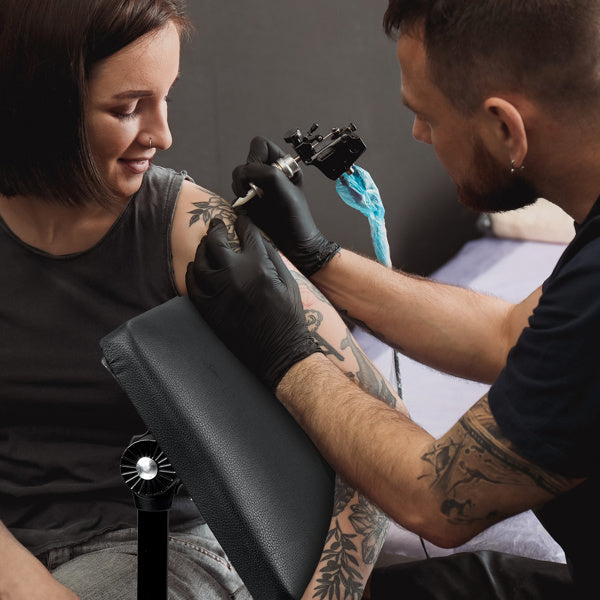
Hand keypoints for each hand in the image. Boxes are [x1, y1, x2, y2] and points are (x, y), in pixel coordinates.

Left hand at [186, 215, 321, 389]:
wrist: (279, 351)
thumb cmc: (288, 317)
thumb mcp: (288, 281)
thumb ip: (270, 256)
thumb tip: (255, 239)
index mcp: (257, 265)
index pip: (246, 233)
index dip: (243, 222)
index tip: (240, 218)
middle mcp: (234, 274)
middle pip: (216, 241)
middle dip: (217, 228)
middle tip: (217, 224)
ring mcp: (217, 291)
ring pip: (200, 260)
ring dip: (203, 248)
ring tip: (207, 244)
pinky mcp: (207, 308)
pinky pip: (192, 283)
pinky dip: (193, 272)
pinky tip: (196, 267)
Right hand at [231, 137, 339, 276]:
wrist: (294, 244)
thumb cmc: (297, 218)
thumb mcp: (284, 189)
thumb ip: (264, 173)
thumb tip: (245, 172)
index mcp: (282, 164)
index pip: (259, 145)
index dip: (255, 157)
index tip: (261, 175)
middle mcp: (269, 174)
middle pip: (245, 162)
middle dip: (247, 177)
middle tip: (257, 192)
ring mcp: (258, 187)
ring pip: (237, 178)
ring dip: (242, 190)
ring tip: (257, 203)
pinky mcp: (250, 202)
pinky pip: (235, 194)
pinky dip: (241, 202)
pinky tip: (254, 211)